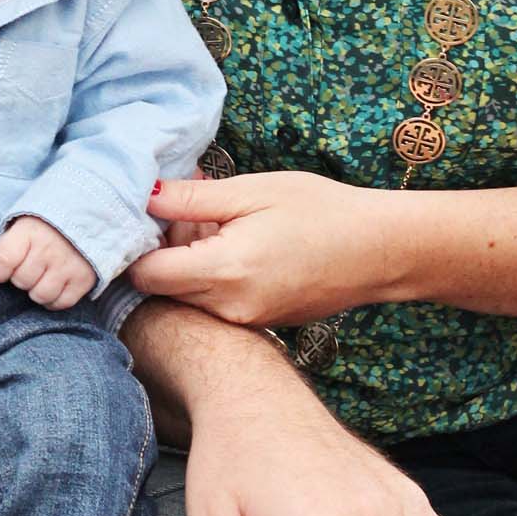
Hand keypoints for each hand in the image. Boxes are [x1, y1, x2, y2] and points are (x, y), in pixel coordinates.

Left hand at [0, 215, 95, 307]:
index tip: (2, 271)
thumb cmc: (46, 225)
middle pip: (22, 280)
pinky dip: (54, 300)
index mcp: (30, 231)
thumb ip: (3, 249)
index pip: (5, 259)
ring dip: (36, 291)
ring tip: (40, 279)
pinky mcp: (84, 278)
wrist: (86, 216)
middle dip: (20, 279)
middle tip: (28, 269)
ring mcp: (68, 264)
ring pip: (41, 295)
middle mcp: (49, 248)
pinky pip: (62, 302)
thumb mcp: (22, 227)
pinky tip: (53, 287)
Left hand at [136, 172, 397, 327]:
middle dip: (160, 253)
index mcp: (223, 271)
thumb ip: (192, 198)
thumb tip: (143, 194)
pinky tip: (239, 249)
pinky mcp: (260, 324)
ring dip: (187, 266)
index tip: (146, 216)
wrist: (380, 249)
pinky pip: (215, 305)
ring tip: (217, 228)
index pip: (144, 275)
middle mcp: (229, 308)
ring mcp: (246, 322)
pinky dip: (212, 279)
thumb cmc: (320, 211)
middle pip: (160, 289)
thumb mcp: (252, 191)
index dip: (136, 244)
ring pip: (186, 298)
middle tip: (186, 215)